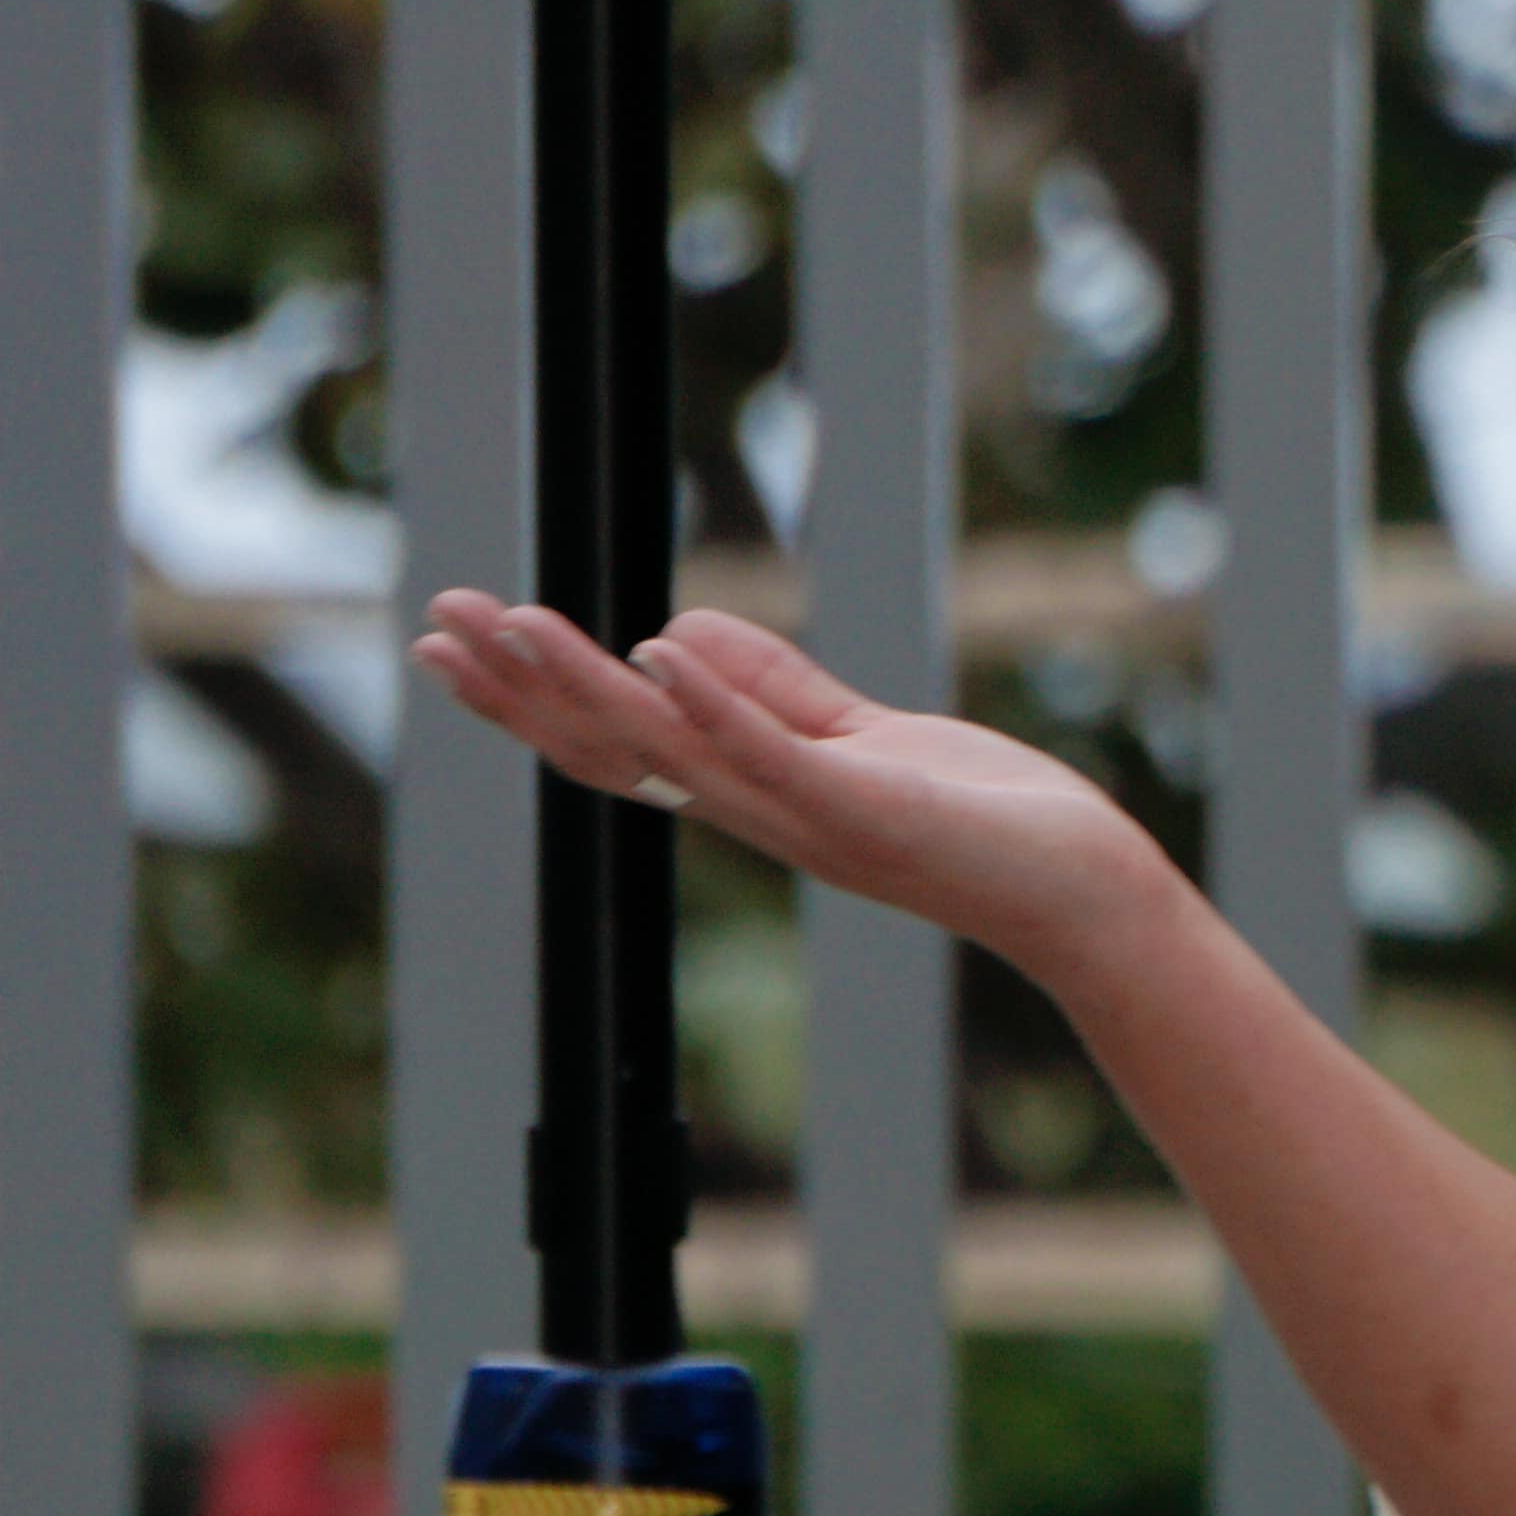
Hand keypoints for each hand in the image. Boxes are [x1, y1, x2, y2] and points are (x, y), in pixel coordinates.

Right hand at [412, 591, 1188, 991]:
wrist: (1078, 891)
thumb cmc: (980, 818)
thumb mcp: (860, 738)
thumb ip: (774, 691)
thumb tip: (673, 635)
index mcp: (751, 793)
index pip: (614, 744)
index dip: (530, 698)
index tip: (455, 640)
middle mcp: (759, 813)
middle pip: (613, 750)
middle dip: (523, 691)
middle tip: (437, 625)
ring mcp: (808, 815)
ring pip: (671, 750)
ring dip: (589, 687)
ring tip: (515, 624)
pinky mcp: (867, 808)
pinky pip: (777, 757)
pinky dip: (721, 705)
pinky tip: (664, 653)